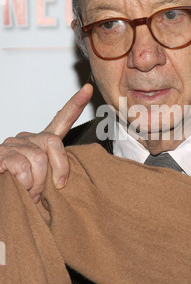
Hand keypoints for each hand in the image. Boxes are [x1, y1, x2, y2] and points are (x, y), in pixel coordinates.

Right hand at [0, 84, 92, 202]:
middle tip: (54, 187)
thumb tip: (62, 182)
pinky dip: (25, 183)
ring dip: (38, 183)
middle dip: (60, 168)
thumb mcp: (43, 178)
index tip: (88, 89)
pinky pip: (22, 168)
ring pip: (39, 160)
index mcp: (42, 142)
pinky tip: (21, 188)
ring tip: (33, 193)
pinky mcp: (1, 153)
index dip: (75, 104)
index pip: (62, 119)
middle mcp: (29, 139)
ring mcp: (14, 144)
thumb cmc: (21, 186)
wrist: (0, 192)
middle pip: (54, 142)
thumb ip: (54, 172)